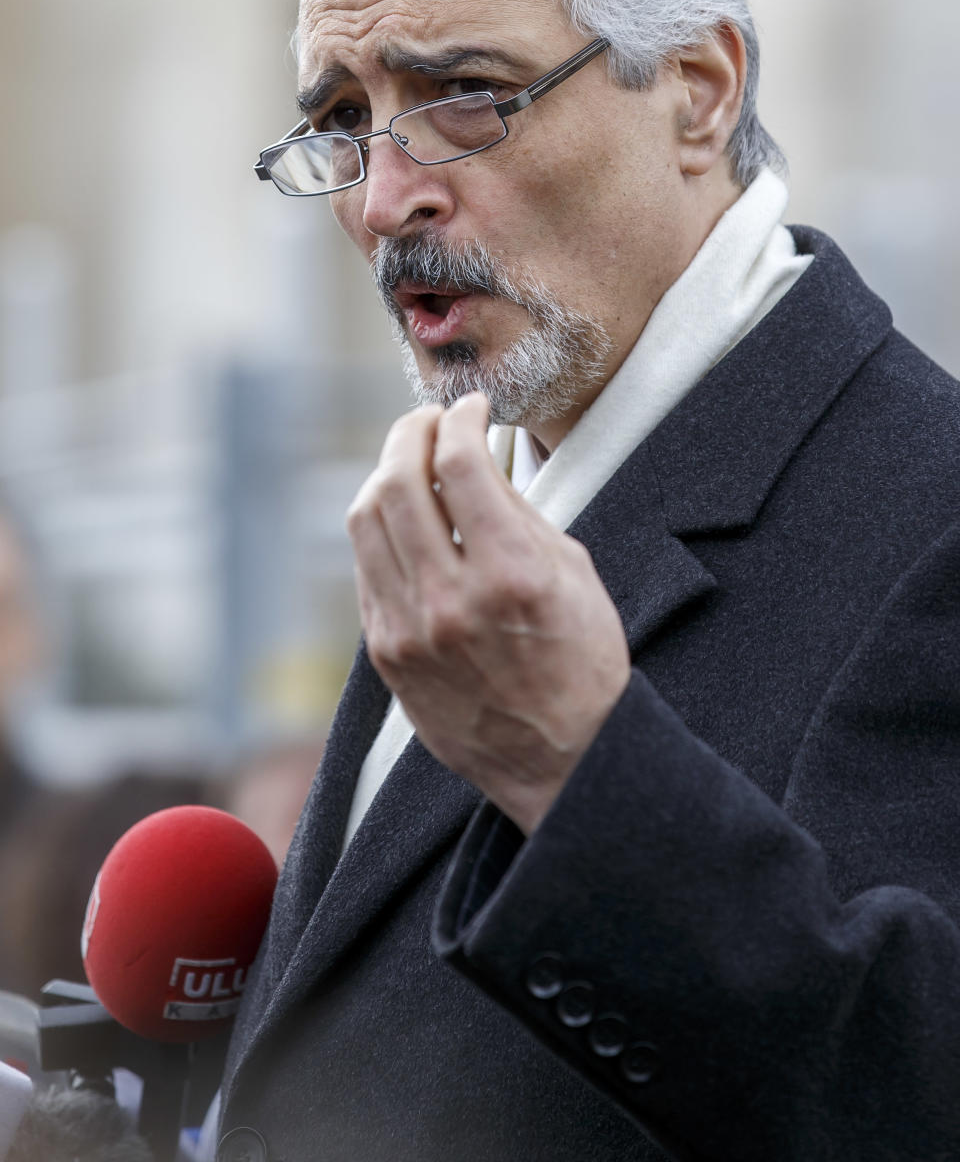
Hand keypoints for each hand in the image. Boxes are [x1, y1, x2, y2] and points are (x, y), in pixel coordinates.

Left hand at [346, 392, 631, 833]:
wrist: (565, 759)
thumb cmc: (581, 659)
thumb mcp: (572, 571)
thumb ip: (515, 509)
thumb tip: (473, 452)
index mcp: (511, 574)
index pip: (459, 463)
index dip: (460, 419)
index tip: (470, 409)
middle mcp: (452, 601)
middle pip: (397, 481)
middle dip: (411, 433)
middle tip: (431, 422)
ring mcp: (409, 631)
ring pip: (365, 520)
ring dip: (386, 475)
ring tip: (412, 464)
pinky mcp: (386, 655)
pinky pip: (366, 567)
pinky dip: (380, 528)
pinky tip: (405, 518)